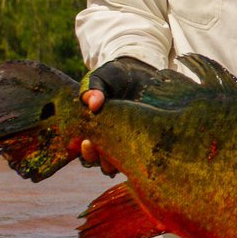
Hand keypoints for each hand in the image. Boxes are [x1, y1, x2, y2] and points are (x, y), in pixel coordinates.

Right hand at [76, 56, 157, 176]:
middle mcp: (111, 144)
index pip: (87, 153)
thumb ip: (92, 89)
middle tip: (106, 147)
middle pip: (104, 164)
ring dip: (123, 160)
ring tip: (127, 148)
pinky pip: (146, 155)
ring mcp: (130, 143)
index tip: (87, 142)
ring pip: (125, 163)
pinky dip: (145, 153)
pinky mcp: (149, 139)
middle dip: (102, 159)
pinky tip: (147, 144)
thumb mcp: (100, 79)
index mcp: (94, 134)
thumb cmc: (113, 79)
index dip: (86, 151)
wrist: (139, 74)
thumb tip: (93, 104)